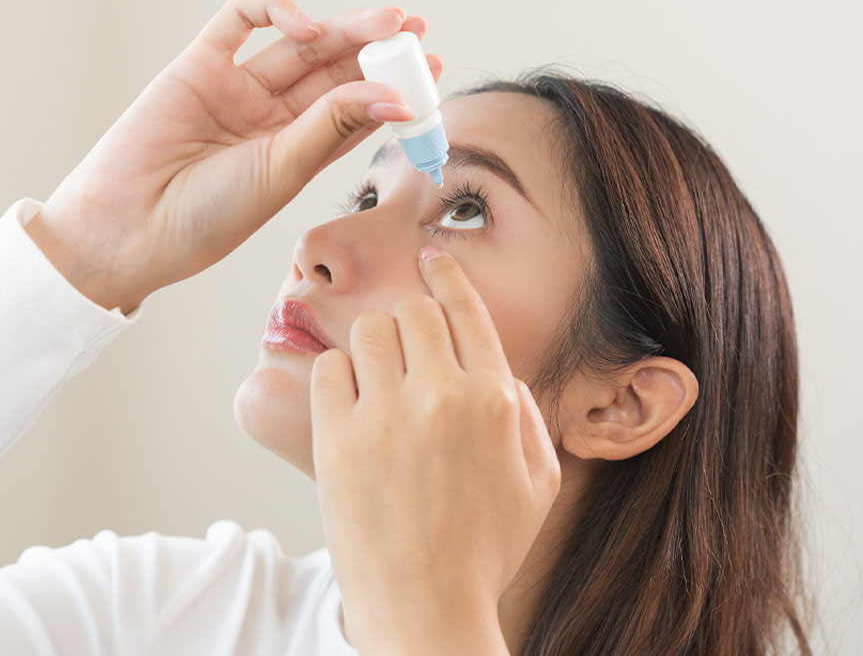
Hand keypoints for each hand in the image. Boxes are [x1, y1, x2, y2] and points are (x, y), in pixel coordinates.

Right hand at [27, 0, 442, 311]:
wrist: (131, 226)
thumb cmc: (205, 218)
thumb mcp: (283, 171)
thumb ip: (332, 125)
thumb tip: (397, 96)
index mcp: (292, 154)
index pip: (351, 111)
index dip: (389, 89)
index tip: (429, 74)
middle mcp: (266, 119)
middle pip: (330, 71)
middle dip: (373, 48)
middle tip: (413, 31)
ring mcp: (234, 90)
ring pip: (297, 44)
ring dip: (341, 29)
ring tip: (386, 21)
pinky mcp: (199, 65)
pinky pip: (240, 23)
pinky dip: (276, 12)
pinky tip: (306, 26)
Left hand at [309, 246, 560, 652]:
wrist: (425, 608)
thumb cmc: (484, 551)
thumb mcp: (537, 484)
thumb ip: (525, 416)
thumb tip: (496, 372)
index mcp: (495, 401)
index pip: (466, 309)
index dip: (445, 275)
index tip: (430, 257)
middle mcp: (443, 396)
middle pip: (414, 312)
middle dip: (410, 323)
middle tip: (404, 352)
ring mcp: (386, 416)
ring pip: (370, 330)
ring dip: (373, 347)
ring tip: (377, 383)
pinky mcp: (337, 438)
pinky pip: (328, 369)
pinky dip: (337, 378)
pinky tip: (349, 405)